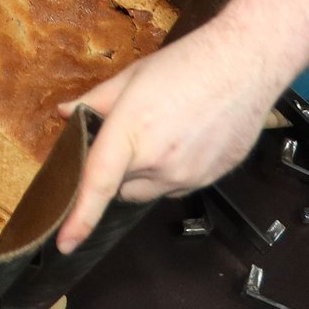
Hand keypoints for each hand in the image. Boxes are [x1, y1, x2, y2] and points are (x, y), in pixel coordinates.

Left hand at [52, 23, 285, 252]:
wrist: (244, 64)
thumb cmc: (185, 64)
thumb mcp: (131, 77)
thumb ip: (94, 101)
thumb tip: (65, 114)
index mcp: (131, 134)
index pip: (98, 185)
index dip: (79, 219)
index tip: (65, 245)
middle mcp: (159, 163)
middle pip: (124, 187)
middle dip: (121, 168)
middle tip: (135, 132)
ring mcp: (189, 176)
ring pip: (153, 189)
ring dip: (149, 171)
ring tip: (167, 129)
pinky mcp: (212, 179)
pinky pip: (180, 186)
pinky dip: (176, 170)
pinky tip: (188, 137)